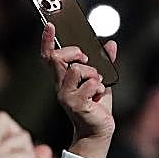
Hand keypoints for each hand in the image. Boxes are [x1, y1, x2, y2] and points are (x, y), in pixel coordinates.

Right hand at [40, 23, 115, 157]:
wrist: (98, 131)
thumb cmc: (97, 106)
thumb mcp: (103, 80)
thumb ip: (106, 62)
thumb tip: (111, 44)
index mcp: (63, 78)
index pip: (49, 56)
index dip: (47, 40)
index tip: (51, 26)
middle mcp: (61, 86)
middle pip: (56, 58)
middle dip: (74, 52)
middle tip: (86, 59)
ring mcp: (66, 95)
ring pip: (75, 69)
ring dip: (92, 72)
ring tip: (98, 83)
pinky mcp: (76, 104)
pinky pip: (89, 84)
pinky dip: (99, 86)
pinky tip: (99, 95)